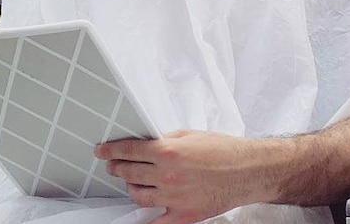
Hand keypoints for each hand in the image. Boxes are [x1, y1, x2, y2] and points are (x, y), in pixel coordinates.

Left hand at [95, 130, 276, 223]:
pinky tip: (140, 214)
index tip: (101, 152)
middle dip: (117, 168)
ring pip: (138, 195)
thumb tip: (146, 143)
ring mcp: (174, 197)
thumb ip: (165, 139)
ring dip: (131, 187)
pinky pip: (156, 222)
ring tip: (132, 182)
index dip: (111, 150)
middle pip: (129, 172)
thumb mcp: (190, 135)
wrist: (248, 171)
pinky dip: (145, 219)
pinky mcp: (184, 215)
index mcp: (168, 151)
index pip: (129, 150)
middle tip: (113, 166)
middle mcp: (168, 175)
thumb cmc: (223, 150)